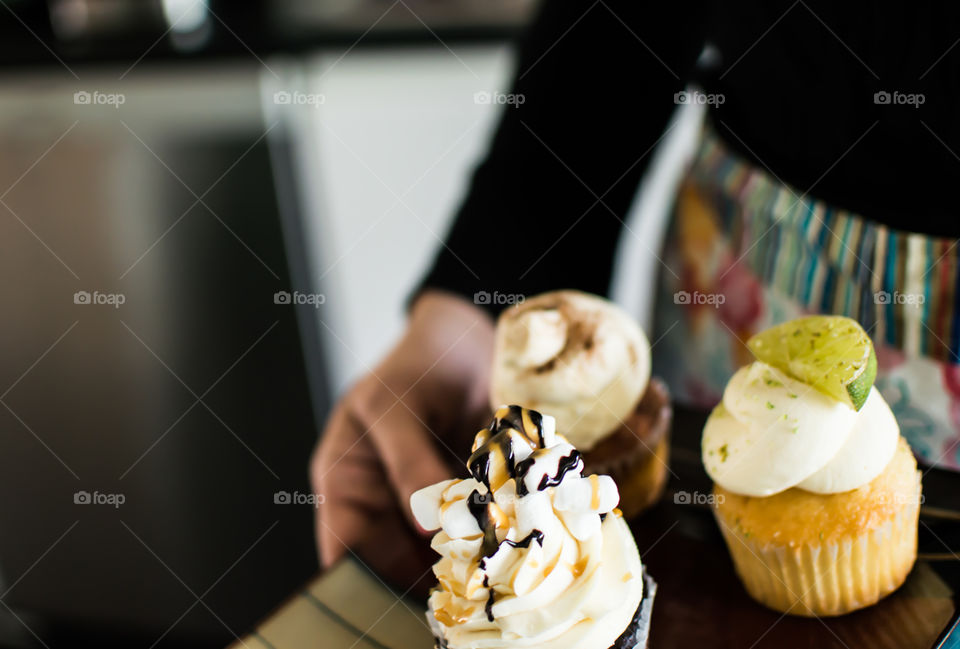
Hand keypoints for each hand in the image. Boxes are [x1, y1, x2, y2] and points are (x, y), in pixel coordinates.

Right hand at [310, 290, 493, 595]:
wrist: (469, 336)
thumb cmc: (415, 362)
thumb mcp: (397, 405)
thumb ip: (409, 462)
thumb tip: (424, 521)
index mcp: (347, 481)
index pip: (342, 546)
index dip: (362, 578)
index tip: (397, 596)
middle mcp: (386, 501)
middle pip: (393, 559)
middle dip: (422, 577)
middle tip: (459, 588)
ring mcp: (429, 503)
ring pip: (438, 551)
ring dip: (461, 562)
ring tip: (488, 568)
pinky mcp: (470, 499)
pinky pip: (475, 530)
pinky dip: (490, 539)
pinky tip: (509, 545)